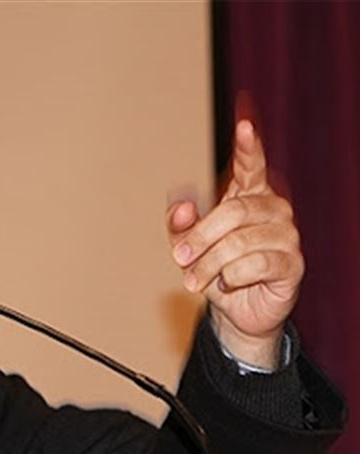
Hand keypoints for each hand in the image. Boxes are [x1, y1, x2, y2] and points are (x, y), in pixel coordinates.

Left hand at [167, 120, 302, 368]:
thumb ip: (180, 224)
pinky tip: (229, 284)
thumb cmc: (213, 268)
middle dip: (200, 238)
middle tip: (179, 258)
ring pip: (239, 242)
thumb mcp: (187, 244)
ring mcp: (287, 236)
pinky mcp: (292, 265)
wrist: (235, 309)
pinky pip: (254, 265)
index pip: (251, 166)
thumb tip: (182, 206)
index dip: (248, 147)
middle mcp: (273, 210)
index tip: (245, 126)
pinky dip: (230, 278)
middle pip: (233, 212)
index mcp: (249, 196)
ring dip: (208, 265)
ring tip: (194, 280)